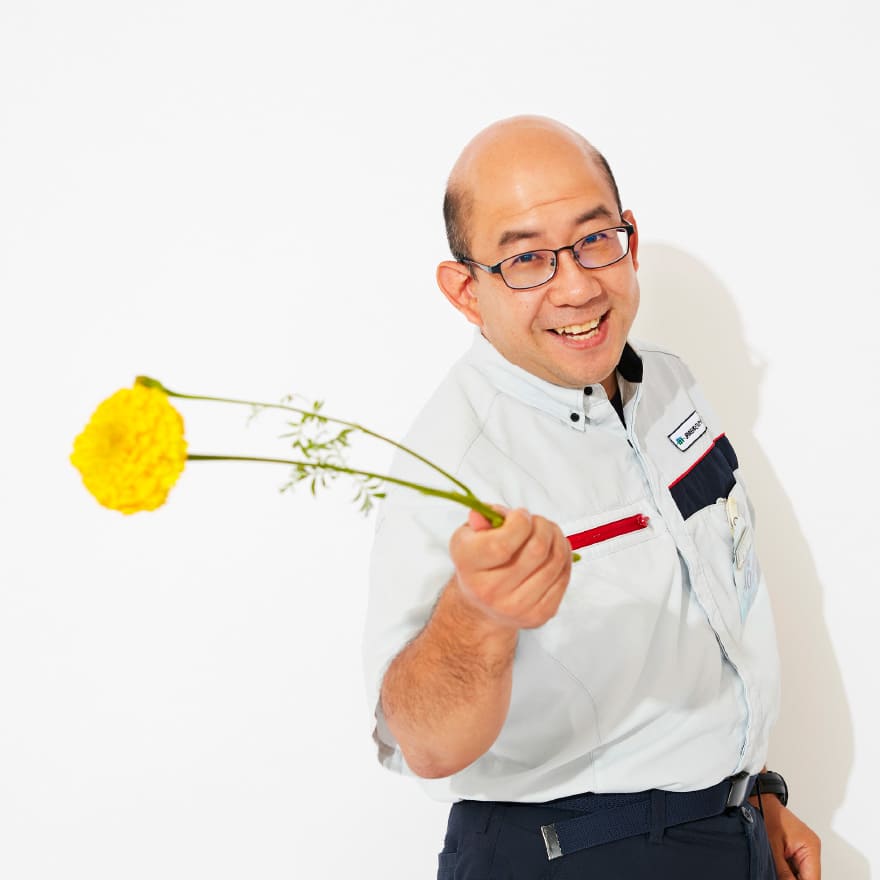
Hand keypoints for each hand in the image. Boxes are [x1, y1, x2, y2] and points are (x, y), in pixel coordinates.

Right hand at [449, 507, 570, 629]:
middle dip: (544, 526)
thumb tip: (498, 513)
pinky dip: (564, 558)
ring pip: (555, 561)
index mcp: (468, 564)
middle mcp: (489, 590)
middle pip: (537, 549)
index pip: (503, 544)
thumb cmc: (479, 561)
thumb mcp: (469, 535)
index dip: (520, 521)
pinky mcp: (539, 615)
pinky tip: (554, 551)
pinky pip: (563, 578)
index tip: (520, 515)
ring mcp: (516, 606)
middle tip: (537, 522)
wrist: (482, 606)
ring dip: (557, 538)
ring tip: (548, 533)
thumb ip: (481, 519)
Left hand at [756, 796, 820, 878]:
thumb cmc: (765, 813)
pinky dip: (786, 870)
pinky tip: (775, 866)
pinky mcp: (795, 848)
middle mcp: (810, 848)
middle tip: (777, 873)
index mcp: (810, 846)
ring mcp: (803, 848)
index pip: (813, 879)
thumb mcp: (772, 847)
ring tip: (775, 866)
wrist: (757, 798)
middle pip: (807, 877)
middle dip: (792, 879)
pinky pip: (794, 867)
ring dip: (788, 875)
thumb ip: (783, 872)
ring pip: (800, 873)